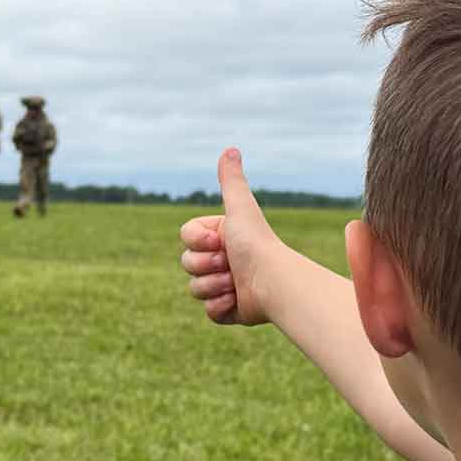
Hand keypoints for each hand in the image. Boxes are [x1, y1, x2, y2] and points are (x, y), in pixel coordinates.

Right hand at [180, 148, 282, 325]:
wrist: (274, 283)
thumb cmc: (257, 244)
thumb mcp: (240, 208)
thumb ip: (231, 181)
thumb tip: (231, 149)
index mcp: (221, 237)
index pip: (187, 239)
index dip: (198, 243)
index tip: (220, 242)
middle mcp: (221, 260)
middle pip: (187, 264)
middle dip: (206, 266)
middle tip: (229, 263)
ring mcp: (223, 286)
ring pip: (195, 288)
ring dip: (214, 286)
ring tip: (236, 283)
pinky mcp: (228, 310)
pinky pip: (208, 311)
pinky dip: (221, 306)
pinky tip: (238, 300)